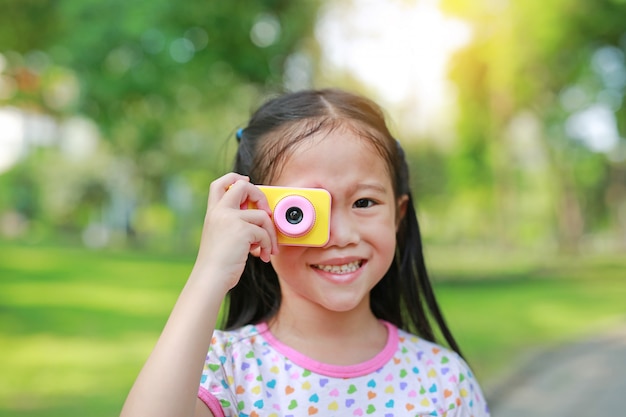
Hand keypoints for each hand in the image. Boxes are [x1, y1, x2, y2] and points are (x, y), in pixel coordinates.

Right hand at [192, 173, 278, 290]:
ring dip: (270, 234)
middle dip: (261, 196)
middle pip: (243, 185)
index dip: (235, 178)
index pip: (220, 183)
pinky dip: (268, 245)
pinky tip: (262, 256)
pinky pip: (264, 233)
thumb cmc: (218, 264)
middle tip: (266, 214)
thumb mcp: (222, 237)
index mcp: (213, 213)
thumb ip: (234, 224)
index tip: (248, 182)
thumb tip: (261, 217)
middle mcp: (220, 212)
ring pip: (262, 215)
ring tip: (267, 249)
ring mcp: (230, 219)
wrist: (211, 278)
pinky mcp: (242, 230)